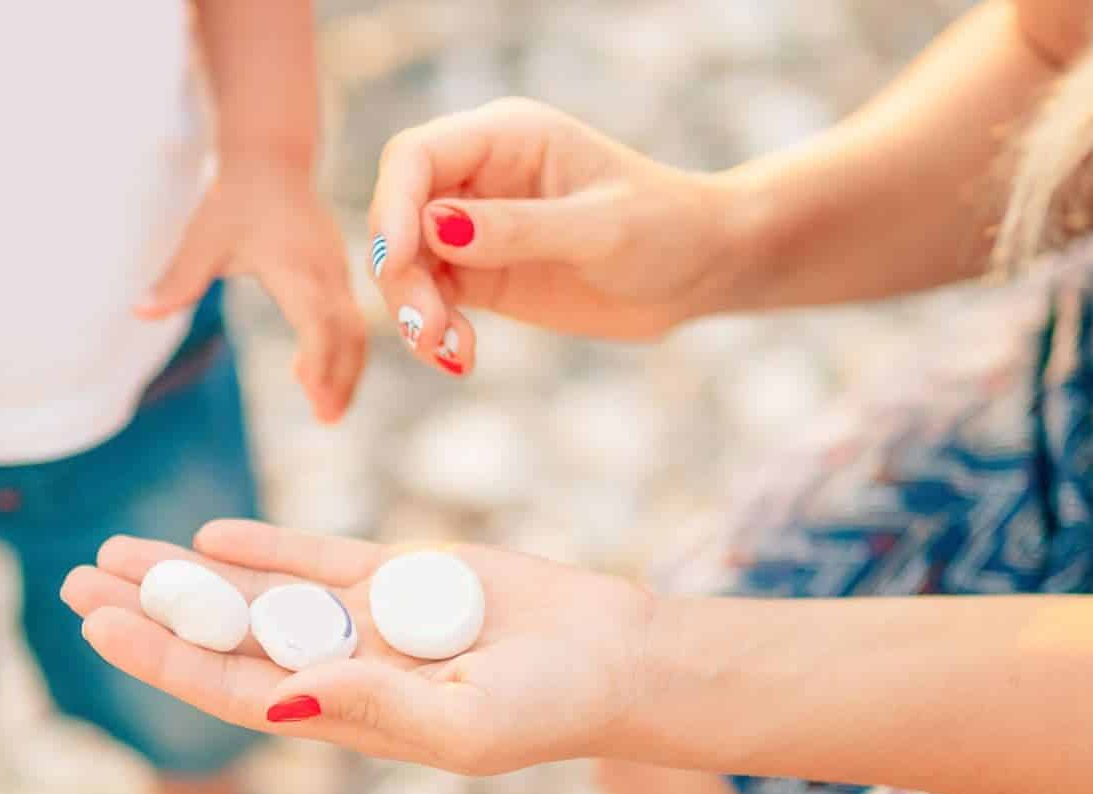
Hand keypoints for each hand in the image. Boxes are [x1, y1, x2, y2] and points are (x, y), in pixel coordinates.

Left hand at [61, 520, 654, 773]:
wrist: (617, 660)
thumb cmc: (551, 709)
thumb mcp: (464, 724)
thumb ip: (374, 705)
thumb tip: (278, 695)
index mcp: (344, 717)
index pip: (229, 688)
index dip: (162, 658)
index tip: (100, 628)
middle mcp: (340, 671)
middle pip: (222, 637)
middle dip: (149, 612)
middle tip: (76, 579)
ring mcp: (366, 622)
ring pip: (254, 594)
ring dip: (186, 575)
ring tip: (117, 550)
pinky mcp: (399, 578)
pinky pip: (315, 559)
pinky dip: (264, 547)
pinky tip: (209, 536)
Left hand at [138, 161, 366, 422]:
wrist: (271, 159)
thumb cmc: (236, 199)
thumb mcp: (203, 238)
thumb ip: (178, 279)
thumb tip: (139, 312)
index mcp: (297, 269)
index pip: (319, 326)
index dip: (320, 364)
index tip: (312, 398)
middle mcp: (326, 274)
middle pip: (348, 337)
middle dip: (341, 380)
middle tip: (327, 420)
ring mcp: (337, 273)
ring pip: (356, 331)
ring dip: (346, 371)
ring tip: (328, 410)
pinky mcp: (337, 273)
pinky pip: (350, 319)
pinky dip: (341, 351)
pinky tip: (311, 371)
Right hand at [370, 99, 739, 371]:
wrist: (700, 270)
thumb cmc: (666, 229)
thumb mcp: (601, 229)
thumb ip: (520, 228)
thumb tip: (435, 227)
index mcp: (507, 135)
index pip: (415, 156)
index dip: (392, 206)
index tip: (398, 264)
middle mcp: (480, 174)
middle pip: (399, 214)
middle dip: (401, 275)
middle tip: (429, 330)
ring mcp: (475, 226)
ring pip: (407, 264)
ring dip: (413, 311)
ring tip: (450, 352)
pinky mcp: (482, 273)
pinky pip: (432, 299)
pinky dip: (434, 332)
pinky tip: (461, 358)